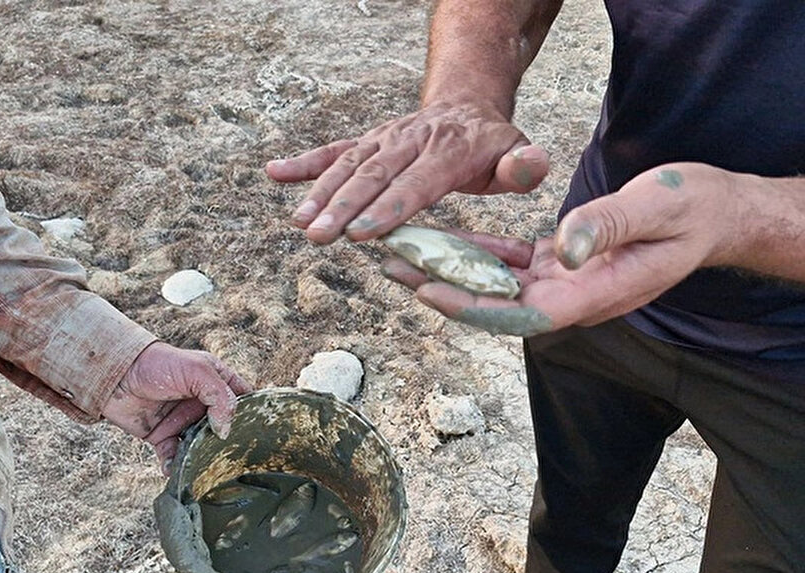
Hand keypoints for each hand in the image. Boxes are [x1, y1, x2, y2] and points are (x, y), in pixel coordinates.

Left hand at [102, 342, 251, 474]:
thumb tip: (226, 430)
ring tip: (206, 470)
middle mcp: (201, 402)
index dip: (252, 414)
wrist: (114, 374)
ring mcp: (183, 420)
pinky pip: (174, 455)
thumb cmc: (157, 363)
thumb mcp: (197, 371)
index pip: (242, 399)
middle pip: (224, 427)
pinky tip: (174, 470)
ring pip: (201, 445)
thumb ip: (219, 396)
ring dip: (203, 458)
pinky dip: (175, 465)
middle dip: (229, 444)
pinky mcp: (163, 435)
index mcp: (215, 381)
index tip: (261, 433)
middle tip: (235, 460)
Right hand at [265, 100, 550, 243]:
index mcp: (449, 150)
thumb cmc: (493, 146)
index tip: (361, 233)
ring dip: (321, 193)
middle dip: (343, 207)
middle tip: (318, 235)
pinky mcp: (368, 141)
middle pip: (374, 176)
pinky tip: (275, 173)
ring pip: (349, 166)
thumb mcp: (519, 154)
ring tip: (299, 222)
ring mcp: (385, 139)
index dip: (388, 208)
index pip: (415, 183)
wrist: (467, 105)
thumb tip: (529, 166)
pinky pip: (334, 151)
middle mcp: (411, 140)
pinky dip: (304, 163)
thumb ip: (524, 166)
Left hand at [382, 163, 742, 335]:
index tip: (431, 292)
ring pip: (499, 286)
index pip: (523, 313)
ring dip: (453, 273)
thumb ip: (612, 225)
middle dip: (445, 289)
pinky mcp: (566, 264)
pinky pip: (514, 265)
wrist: (719, 213)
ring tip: (404, 256)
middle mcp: (577, 297)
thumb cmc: (696, 207)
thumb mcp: (660, 205)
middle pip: (498, 305)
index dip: (475, 306)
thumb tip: (566, 247)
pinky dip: (479, 255)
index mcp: (598, 293)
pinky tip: (446, 242)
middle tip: (394, 268)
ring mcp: (570, 283)